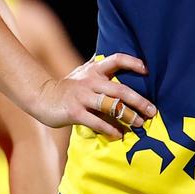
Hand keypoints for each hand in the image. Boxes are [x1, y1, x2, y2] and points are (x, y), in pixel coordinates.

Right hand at [32, 53, 157, 138]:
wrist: (42, 97)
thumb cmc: (67, 85)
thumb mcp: (83, 71)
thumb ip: (98, 65)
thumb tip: (116, 59)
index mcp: (94, 70)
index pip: (116, 59)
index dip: (132, 63)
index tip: (146, 70)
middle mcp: (91, 82)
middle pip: (120, 89)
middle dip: (139, 101)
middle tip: (153, 111)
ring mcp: (82, 97)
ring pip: (111, 107)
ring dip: (128, 116)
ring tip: (140, 124)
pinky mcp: (75, 112)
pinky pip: (97, 122)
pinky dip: (110, 129)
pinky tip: (119, 134)